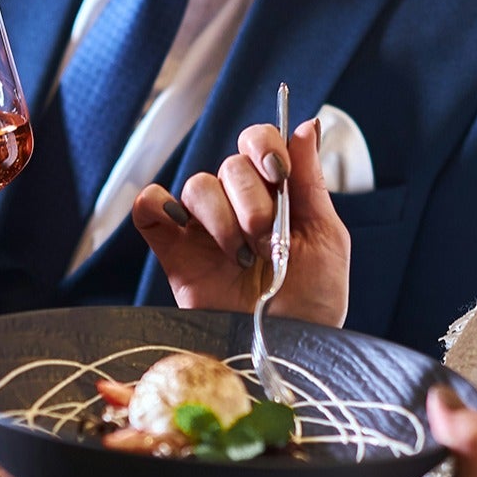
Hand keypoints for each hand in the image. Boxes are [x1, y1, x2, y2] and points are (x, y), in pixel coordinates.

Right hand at [132, 119, 350, 326]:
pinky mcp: (174, 254)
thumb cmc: (314, 303)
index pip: (258, 143)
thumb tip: (307, 125)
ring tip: (238, 256)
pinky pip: (149, 210)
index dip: (263, 146)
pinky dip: (155, 205)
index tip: (277, 172)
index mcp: (276, 196)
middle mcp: (237, 206)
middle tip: (264, 237)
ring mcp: (203, 230)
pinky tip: (177, 224)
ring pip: (195, 186)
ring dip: (219, 217)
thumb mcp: (326, 239)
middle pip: (228, 165)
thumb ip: (311, 181)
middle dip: (249, 198)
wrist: (287, 351)